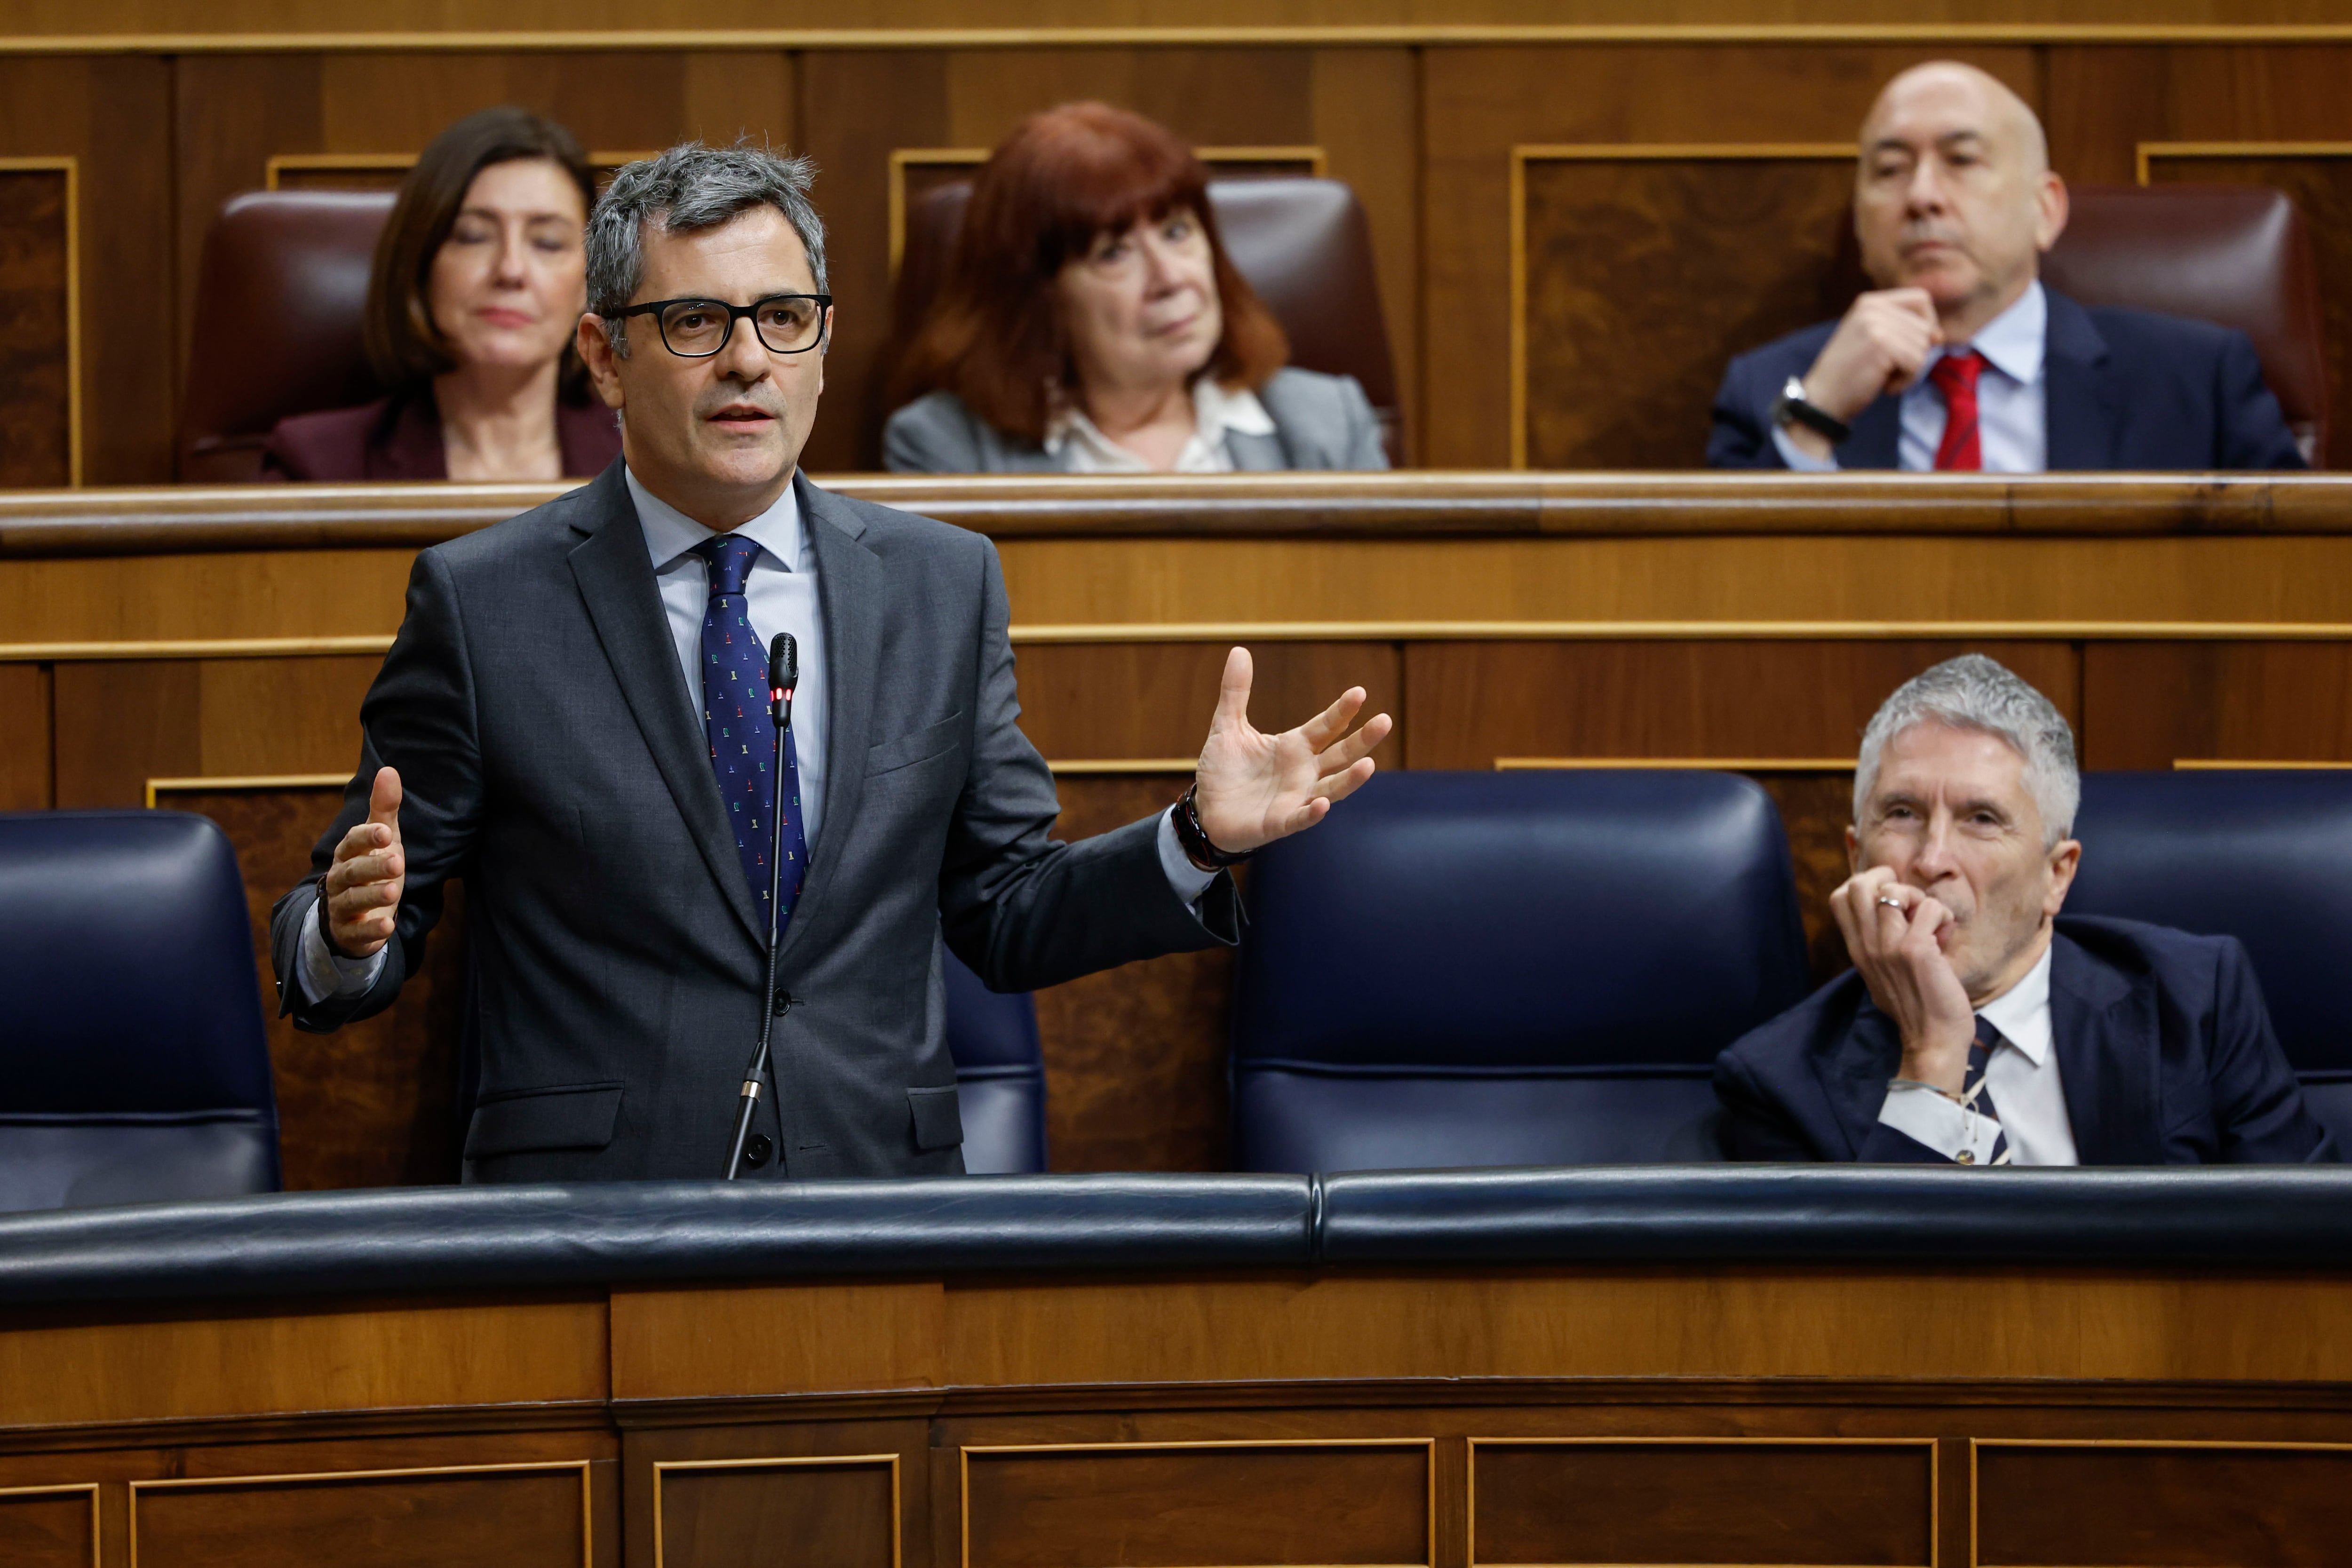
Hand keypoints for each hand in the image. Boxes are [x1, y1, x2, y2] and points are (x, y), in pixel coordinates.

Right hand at [323, 767, 404, 958]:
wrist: (354, 914)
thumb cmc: (370, 868)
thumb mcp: (380, 839)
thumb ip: (384, 809)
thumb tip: (388, 770)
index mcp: (347, 853)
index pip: (352, 842)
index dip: (367, 837)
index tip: (385, 832)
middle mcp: (340, 879)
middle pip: (351, 872)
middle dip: (372, 867)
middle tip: (397, 862)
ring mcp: (342, 907)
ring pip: (352, 901)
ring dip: (372, 896)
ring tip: (394, 890)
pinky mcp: (349, 932)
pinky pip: (357, 932)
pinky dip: (371, 930)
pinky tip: (388, 927)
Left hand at [1192, 647, 1391, 853]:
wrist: (1204, 810)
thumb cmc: (1223, 771)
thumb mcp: (1226, 726)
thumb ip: (1236, 692)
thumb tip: (1239, 650)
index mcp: (1295, 746)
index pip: (1326, 726)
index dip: (1342, 710)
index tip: (1359, 692)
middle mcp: (1304, 771)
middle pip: (1341, 754)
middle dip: (1363, 740)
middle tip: (1385, 721)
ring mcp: (1296, 798)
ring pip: (1333, 787)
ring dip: (1351, 778)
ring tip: (1368, 764)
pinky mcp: (1281, 822)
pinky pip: (1301, 818)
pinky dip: (1313, 812)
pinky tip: (1323, 804)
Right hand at [1791, 287, 1942, 449]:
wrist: (1822, 399)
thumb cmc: (1849, 374)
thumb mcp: (1872, 339)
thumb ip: (1901, 329)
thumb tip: (1939, 335)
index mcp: (1869, 302)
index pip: (1920, 298)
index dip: (1928, 322)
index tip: (1918, 345)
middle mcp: (1872, 308)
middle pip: (1925, 326)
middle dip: (1914, 353)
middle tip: (1887, 369)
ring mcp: (1876, 325)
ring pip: (1923, 346)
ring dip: (1910, 369)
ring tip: (1883, 377)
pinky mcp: (1882, 345)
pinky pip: (1917, 362)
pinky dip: (1906, 381)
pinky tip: (1885, 386)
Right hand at [1830, 867, 1975, 1091]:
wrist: (1933, 1040)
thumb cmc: (1915, 1006)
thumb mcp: (1882, 974)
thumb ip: (1878, 946)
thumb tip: (1892, 913)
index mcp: (1857, 950)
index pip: (1839, 897)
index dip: (1863, 883)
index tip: (1887, 895)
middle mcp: (1867, 946)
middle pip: (1859, 885)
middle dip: (1888, 879)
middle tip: (1909, 900)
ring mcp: (1888, 947)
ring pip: (1896, 890)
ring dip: (1921, 899)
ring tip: (1931, 922)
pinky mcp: (1915, 950)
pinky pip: (1930, 907)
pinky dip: (1943, 916)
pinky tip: (1945, 937)